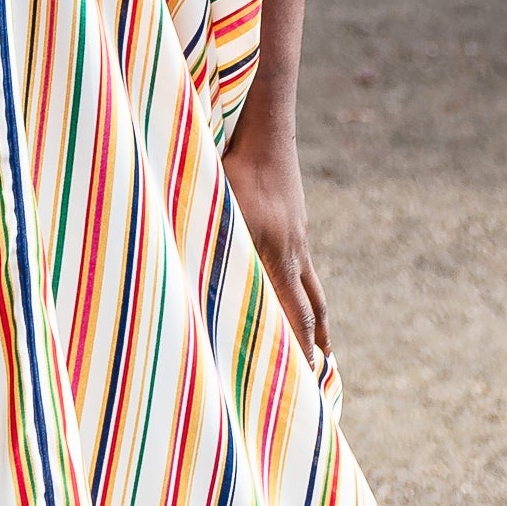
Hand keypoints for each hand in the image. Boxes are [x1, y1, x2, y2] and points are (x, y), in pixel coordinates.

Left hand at [223, 123, 328, 368]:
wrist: (265, 129)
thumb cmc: (230, 165)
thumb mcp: (209, 207)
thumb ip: (203, 242)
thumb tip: (181, 268)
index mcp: (271, 252)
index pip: (293, 312)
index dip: (300, 346)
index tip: (306, 376)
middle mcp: (291, 250)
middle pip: (312, 307)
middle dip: (317, 342)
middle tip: (323, 374)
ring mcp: (298, 237)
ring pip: (314, 288)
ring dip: (319, 320)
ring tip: (325, 349)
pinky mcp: (296, 224)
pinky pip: (304, 266)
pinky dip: (305, 289)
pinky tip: (297, 294)